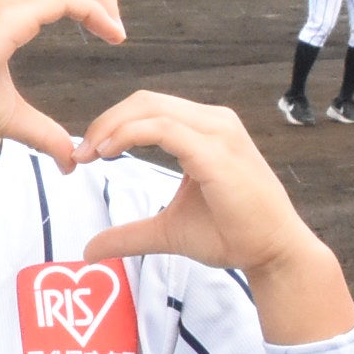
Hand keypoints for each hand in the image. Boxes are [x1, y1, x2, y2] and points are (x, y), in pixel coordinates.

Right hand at [0, 0, 121, 171]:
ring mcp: (3, 3)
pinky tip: (110, 34)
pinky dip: (94, 12)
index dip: (88, 2)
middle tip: (117, 27)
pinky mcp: (7, 17)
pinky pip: (66, 0)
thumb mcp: (10, 118)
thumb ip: (43, 132)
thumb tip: (69, 160)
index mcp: (0, 12)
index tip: (110, 34)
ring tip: (117, 29)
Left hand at [77, 90, 353, 340]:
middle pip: (146, 101)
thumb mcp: (167, 231)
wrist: (272, 252)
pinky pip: (165, 129)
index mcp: (206, 130)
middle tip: (81, 154)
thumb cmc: (231, 235)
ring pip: (152, 108)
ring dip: (112, 126)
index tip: (85, 153)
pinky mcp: (217, 153)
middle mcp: (215, 122)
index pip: (149, 109)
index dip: (111, 124)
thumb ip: (129, 233)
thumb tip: (89, 250)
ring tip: (90, 154)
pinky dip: (129, 134)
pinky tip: (109, 153)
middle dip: (105, 121)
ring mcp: (219, 134)